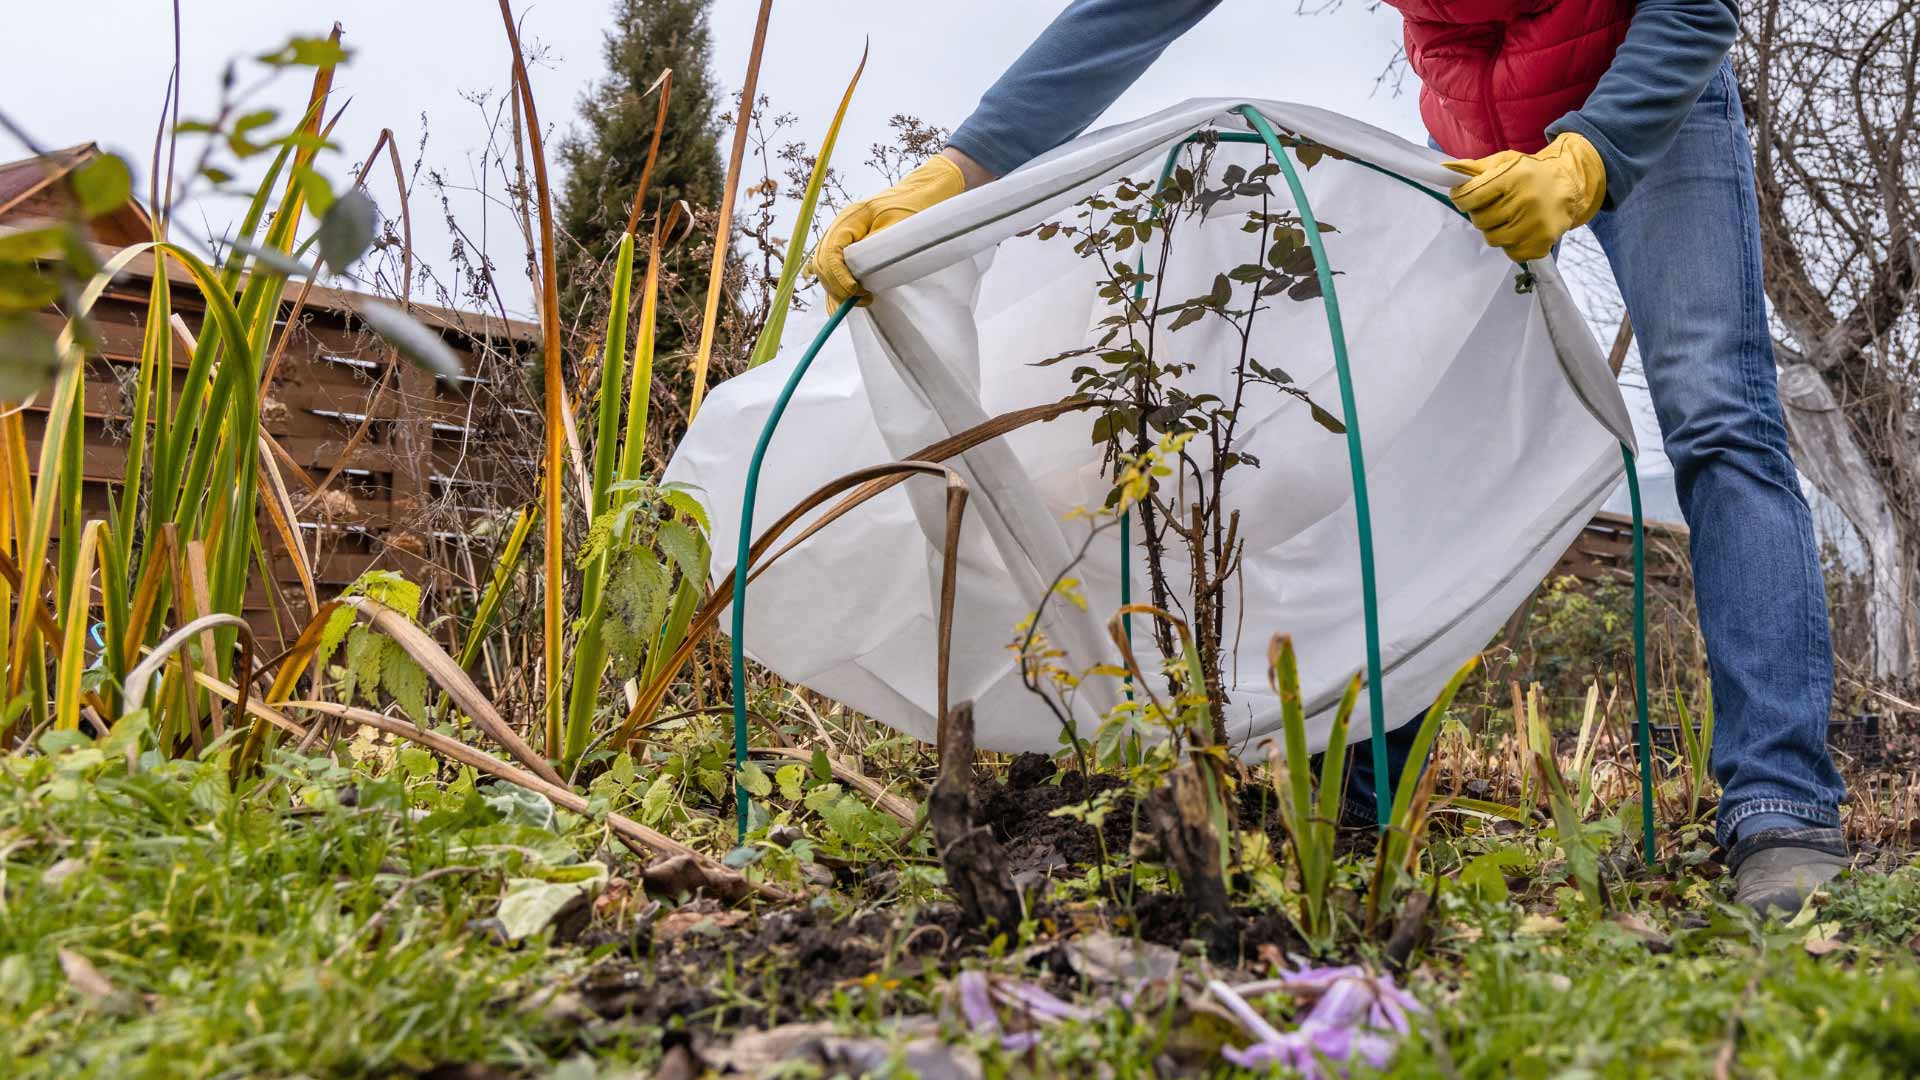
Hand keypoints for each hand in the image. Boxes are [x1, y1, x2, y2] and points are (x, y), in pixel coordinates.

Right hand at [806, 154, 967, 304]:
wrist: (921, 195)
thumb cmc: (913, 209)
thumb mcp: (899, 228)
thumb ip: (876, 248)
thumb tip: (858, 272)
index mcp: (850, 219)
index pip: (830, 251)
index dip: (838, 275)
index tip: (855, 290)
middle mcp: (841, 228)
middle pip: (822, 263)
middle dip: (837, 286)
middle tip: (862, 298)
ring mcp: (843, 238)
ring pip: (825, 268)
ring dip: (837, 289)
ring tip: (862, 299)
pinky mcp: (850, 248)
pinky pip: (835, 269)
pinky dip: (837, 287)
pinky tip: (848, 300)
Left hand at [1445, 132, 1606, 263]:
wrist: (1569, 185)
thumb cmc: (1530, 173)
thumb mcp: (1505, 162)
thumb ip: (1474, 168)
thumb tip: (1445, 168)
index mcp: (1513, 177)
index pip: (1471, 196)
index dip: (1461, 198)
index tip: (1464, 197)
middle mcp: (1526, 200)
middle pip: (1480, 220)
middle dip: (1481, 213)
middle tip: (1494, 206)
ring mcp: (1535, 224)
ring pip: (1493, 238)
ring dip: (1495, 229)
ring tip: (1507, 217)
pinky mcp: (1542, 242)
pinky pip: (1511, 252)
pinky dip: (1511, 243)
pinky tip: (1520, 228)